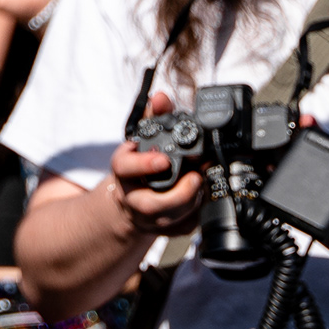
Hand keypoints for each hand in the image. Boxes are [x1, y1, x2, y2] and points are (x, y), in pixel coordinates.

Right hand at [106, 90, 203, 234]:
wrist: (133, 197)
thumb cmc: (142, 161)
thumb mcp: (144, 136)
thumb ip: (154, 115)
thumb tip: (161, 98)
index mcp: (124, 171)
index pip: (125, 168)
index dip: (144, 164)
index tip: (164, 159)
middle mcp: (133, 197)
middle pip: (151, 205)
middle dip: (178, 194)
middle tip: (196, 177)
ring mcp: (148, 218)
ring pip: (170, 219)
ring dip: (192, 202)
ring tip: (203, 183)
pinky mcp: (166, 230)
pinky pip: (184, 226)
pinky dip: (197, 212)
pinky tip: (203, 197)